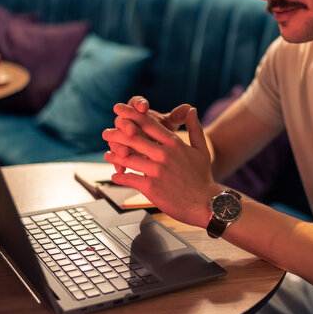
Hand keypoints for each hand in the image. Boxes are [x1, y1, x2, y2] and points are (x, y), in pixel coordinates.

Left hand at [103, 103, 222, 227]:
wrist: (206, 204)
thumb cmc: (203, 178)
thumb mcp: (202, 150)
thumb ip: (195, 128)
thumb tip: (192, 109)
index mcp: (175, 144)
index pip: (150, 125)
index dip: (132, 115)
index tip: (120, 109)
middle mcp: (164, 155)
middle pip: (134, 139)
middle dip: (117, 134)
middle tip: (106, 132)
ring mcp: (157, 171)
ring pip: (128, 158)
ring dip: (115, 156)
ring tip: (107, 155)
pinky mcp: (151, 188)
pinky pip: (130, 179)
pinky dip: (120, 177)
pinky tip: (115, 175)